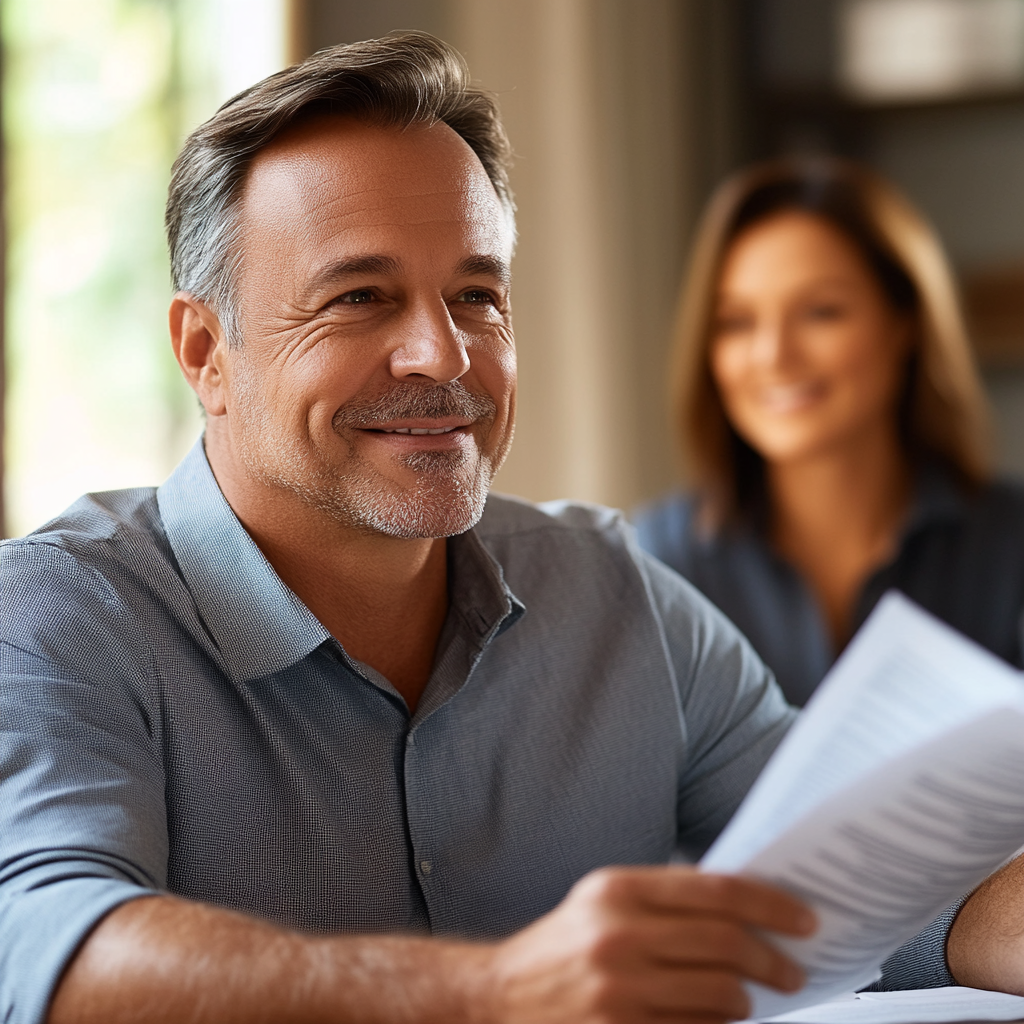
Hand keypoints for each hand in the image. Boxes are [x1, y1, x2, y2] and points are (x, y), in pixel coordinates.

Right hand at [484, 865, 815, 1023]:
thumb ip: (665, 897)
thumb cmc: (564, 945)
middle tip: (792, 969)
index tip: (803, 919)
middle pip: (727, 944)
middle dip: (774, 959)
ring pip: (722, 996)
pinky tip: (718, 1019)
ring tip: (748, 998)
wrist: (502, 996)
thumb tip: (744, 906)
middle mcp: (619, 935)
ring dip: (748, 1000)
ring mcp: (620, 990)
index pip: (718, 891)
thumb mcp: (604, 900)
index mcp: (619, 890)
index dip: (771, 905)